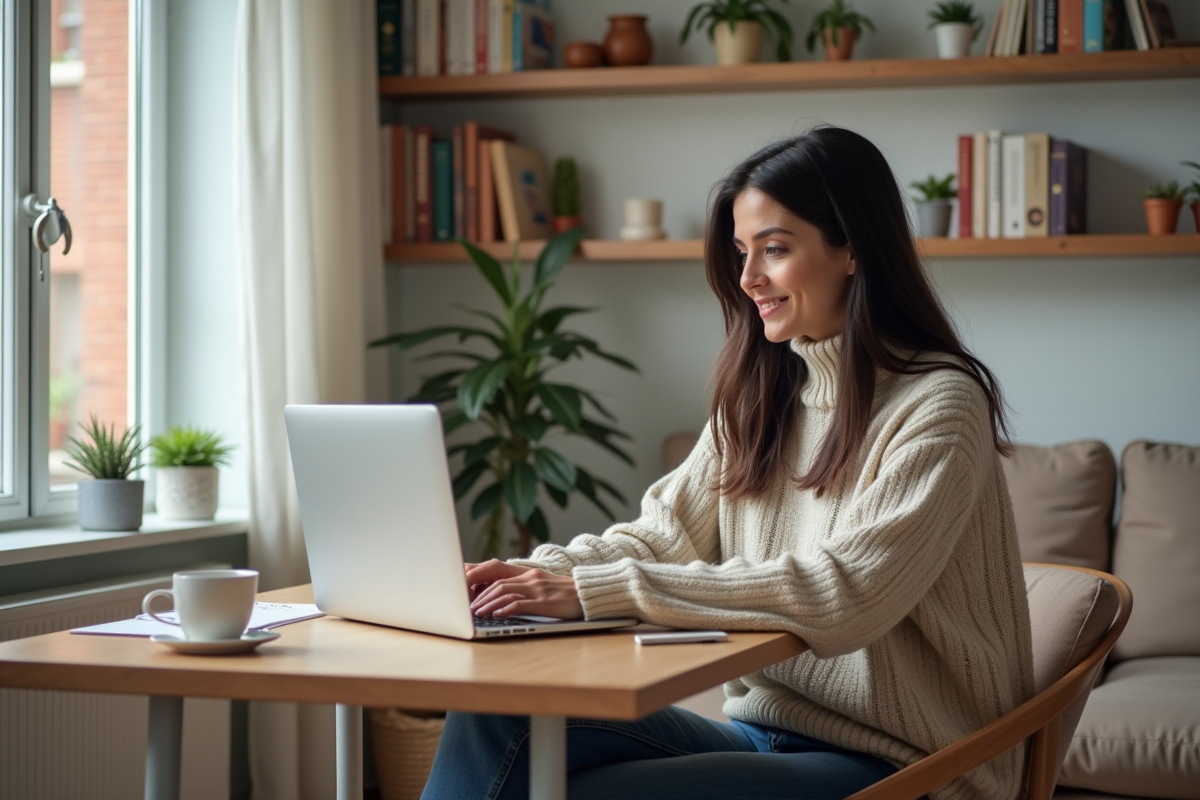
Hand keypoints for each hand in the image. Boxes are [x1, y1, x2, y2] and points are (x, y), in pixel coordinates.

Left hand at [464, 559, 583, 619]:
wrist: (590, 593)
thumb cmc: (566, 593)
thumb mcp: (543, 585)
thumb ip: (524, 588)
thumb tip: (502, 600)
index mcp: (529, 574)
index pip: (497, 573)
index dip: (479, 581)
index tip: (466, 591)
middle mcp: (531, 579)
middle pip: (497, 583)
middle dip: (479, 595)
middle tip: (467, 607)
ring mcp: (538, 590)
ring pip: (505, 593)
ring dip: (488, 604)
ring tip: (477, 613)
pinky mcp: (545, 603)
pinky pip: (520, 604)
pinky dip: (505, 609)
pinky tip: (496, 615)